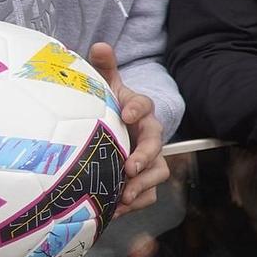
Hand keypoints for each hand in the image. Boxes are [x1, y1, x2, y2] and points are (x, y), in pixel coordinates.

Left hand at [88, 43, 168, 213]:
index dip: (137, 109)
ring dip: (142, 185)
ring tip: (123, 196)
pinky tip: (114, 210)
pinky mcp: (145, 180)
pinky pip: (148, 194)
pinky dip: (134, 203)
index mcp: (139, 111)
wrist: (117, 132)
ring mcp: (150, 159)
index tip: (126, 114)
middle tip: (129, 167)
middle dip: (144, 156)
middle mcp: (149, 136)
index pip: (144, 105)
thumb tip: (99, 45)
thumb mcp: (106, 87)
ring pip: (157, 173)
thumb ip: (104, 67)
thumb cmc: (110, 107)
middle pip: (155, 146)